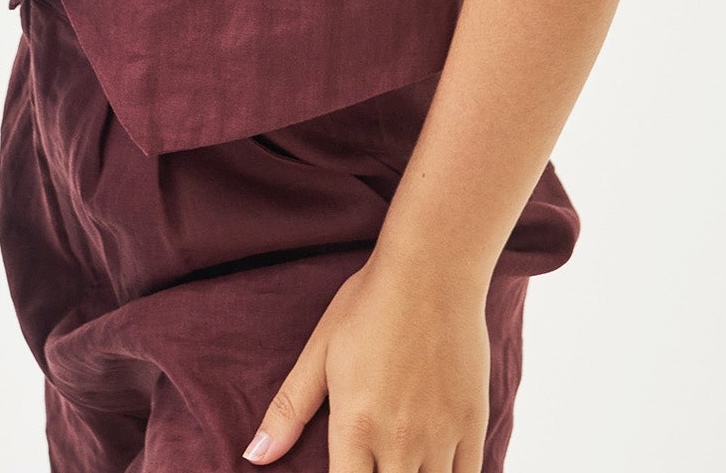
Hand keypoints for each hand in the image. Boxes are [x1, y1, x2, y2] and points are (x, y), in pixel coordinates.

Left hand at [245, 259, 490, 471]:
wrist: (431, 273)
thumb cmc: (368, 305)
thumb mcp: (320, 351)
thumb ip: (290, 409)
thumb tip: (254, 456)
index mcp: (354, 424)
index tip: (347, 469)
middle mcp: (397, 441)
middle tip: (370, 462)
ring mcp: (439, 438)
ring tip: (398, 463)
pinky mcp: (472, 428)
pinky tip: (432, 467)